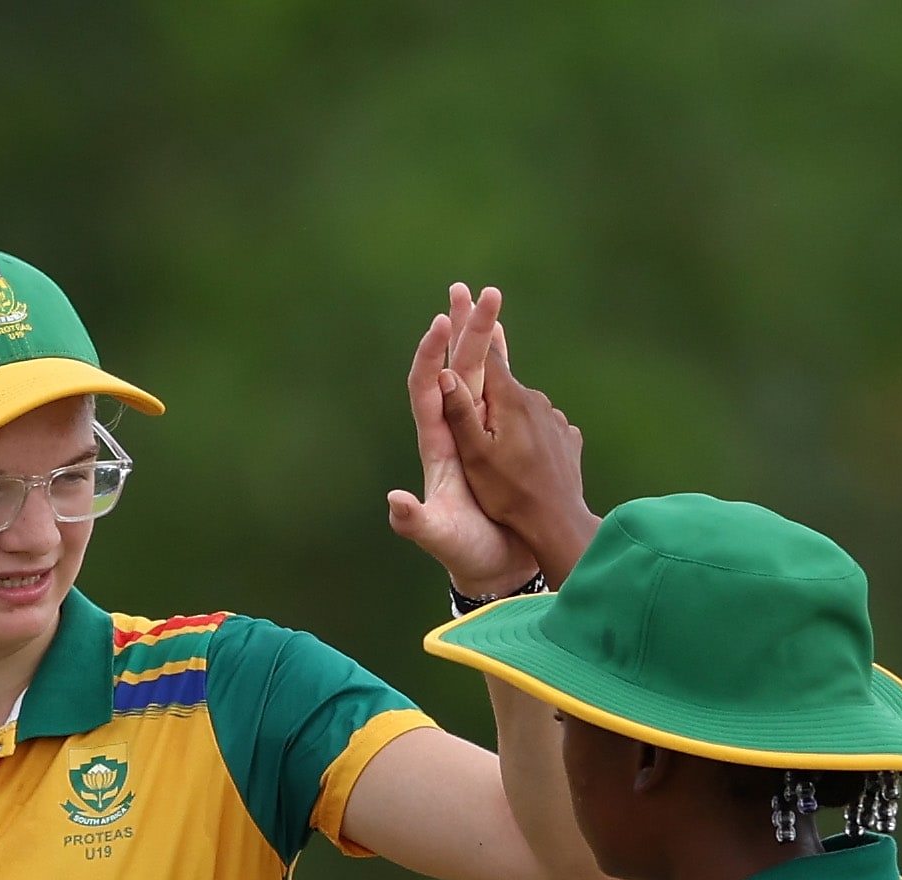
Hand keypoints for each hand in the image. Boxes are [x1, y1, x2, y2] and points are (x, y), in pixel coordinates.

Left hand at [386, 284, 541, 596]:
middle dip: (463, 330)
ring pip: (476, 374)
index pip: (426, 390)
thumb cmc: (467, 554)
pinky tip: (505, 340)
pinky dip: (501, 362)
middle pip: (454, 369)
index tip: (440, 322)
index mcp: (438, 446)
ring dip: (481, 337)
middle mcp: (454, 432)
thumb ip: (417, 523)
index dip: (429, 356)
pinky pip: (497, 391)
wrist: (494, 566)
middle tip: (473, 290)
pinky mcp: (496, 440)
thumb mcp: (440, 539)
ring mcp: (475, 434)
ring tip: (488, 298)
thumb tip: (396, 504)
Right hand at [442, 289, 598, 583]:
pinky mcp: (566, 438)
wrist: (558, 525)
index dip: (471, 325)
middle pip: (504, 374)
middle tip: (485, 312)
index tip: (463, 295)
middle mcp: (534, 401)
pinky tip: (525, 447)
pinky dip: (528, 430)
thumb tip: (444, 373)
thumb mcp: (476, 458)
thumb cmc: (510, 496)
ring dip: (508, 405)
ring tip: (498, 416)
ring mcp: (554, 419)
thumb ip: (460, 415)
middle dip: (489, 347)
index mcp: (508, 400)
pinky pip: (541, 426)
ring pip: (522, 404)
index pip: (485, 354)